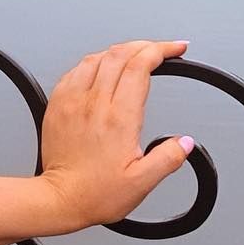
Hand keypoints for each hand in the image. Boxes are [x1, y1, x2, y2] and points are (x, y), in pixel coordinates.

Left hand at [39, 40, 192, 232]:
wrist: (58, 199)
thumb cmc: (95, 193)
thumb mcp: (143, 182)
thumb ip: (168, 159)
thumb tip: (185, 142)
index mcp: (118, 118)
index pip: (140, 66)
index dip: (160, 50)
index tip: (175, 49)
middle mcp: (94, 104)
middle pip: (119, 54)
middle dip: (144, 45)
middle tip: (160, 49)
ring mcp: (72, 102)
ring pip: (95, 58)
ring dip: (118, 52)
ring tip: (134, 56)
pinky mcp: (57, 105)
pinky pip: (75, 70)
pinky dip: (94, 63)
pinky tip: (101, 69)